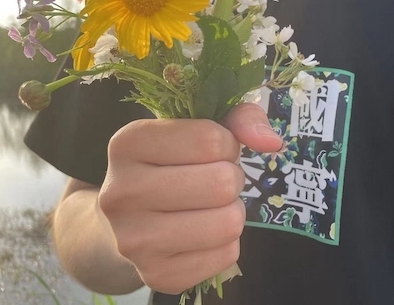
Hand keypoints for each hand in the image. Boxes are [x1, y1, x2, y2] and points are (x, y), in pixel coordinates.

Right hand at [98, 103, 281, 294]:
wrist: (127, 220)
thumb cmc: (172, 163)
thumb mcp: (200, 126)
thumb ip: (240, 119)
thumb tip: (272, 143)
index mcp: (128, 144)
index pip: (210, 140)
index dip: (226, 144)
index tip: (212, 150)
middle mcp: (121, 192)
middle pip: (221, 183)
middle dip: (231, 178)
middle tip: (215, 180)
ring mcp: (134, 240)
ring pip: (227, 223)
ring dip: (232, 211)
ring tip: (211, 206)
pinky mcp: (156, 275)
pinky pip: (226, 255)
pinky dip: (226, 242)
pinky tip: (202, 232)